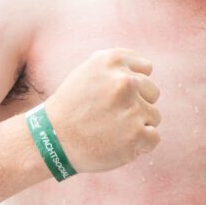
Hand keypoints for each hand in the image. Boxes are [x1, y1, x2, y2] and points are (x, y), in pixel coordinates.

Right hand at [44, 48, 160, 172]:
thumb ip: (117, 65)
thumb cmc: (72, 105)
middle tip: (112, 115)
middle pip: (153, 91)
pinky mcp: (136, 134)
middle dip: (138, 103)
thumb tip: (146, 67)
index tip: (115, 95)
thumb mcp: (89, 71)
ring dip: (138, 124)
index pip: (146, 68)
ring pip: (154, 115)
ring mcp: (132, 108)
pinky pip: (154, 136)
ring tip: (112, 129)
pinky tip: (119, 143)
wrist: (51, 139)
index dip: (132, 83)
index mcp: (112, 60)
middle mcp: (124, 80)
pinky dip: (140, 144)